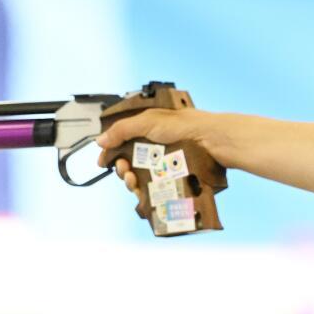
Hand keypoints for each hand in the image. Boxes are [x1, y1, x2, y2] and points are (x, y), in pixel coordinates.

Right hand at [95, 108, 215, 200]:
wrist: (212, 141)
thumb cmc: (186, 126)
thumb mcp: (148, 122)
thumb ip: (122, 130)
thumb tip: (101, 140)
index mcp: (148, 130)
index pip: (123, 142)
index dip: (112, 152)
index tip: (103, 162)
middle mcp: (156, 147)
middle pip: (131, 162)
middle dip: (122, 169)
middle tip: (124, 171)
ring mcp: (165, 163)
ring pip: (142, 177)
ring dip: (132, 181)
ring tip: (133, 182)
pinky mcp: (174, 177)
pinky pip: (156, 187)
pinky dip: (146, 190)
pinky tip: (143, 191)